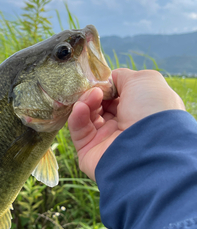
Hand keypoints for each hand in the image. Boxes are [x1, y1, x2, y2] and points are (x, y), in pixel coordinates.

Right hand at [68, 68, 185, 180]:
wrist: (148, 149)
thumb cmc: (151, 111)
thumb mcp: (144, 80)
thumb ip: (123, 76)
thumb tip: (109, 79)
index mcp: (140, 112)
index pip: (118, 97)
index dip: (108, 86)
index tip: (103, 80)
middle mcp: (124, 127)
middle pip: (100, 105)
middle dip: (95, 93)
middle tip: (95, 89)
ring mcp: (106, 140)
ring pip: (87, 116)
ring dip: (86, 102)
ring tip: (92, 96)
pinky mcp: (89, 152)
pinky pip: (79, 131)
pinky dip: (77, 117)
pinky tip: (81, 107)